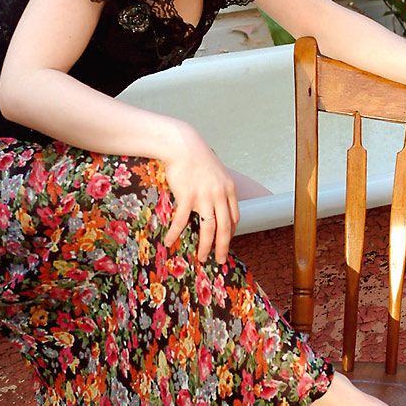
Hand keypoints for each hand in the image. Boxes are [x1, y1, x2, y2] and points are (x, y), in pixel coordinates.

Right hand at [162, 124, 239, 264]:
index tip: (226, 241)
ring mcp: (204, 196)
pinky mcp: (187, 196)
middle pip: (225, 227)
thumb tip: (218, 199)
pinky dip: (176, 233)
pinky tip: (170, 241)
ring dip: (206, 246)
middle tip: (220, 260)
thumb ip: (219, 187)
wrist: (183, 145)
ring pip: (208, 228)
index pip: (235, 217)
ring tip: (202, 257)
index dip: (231, 232)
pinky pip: (182, 220)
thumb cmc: (197, 157)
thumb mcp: (217, 171)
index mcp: (229, 189)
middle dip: (223, 247)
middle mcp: (220, 195)